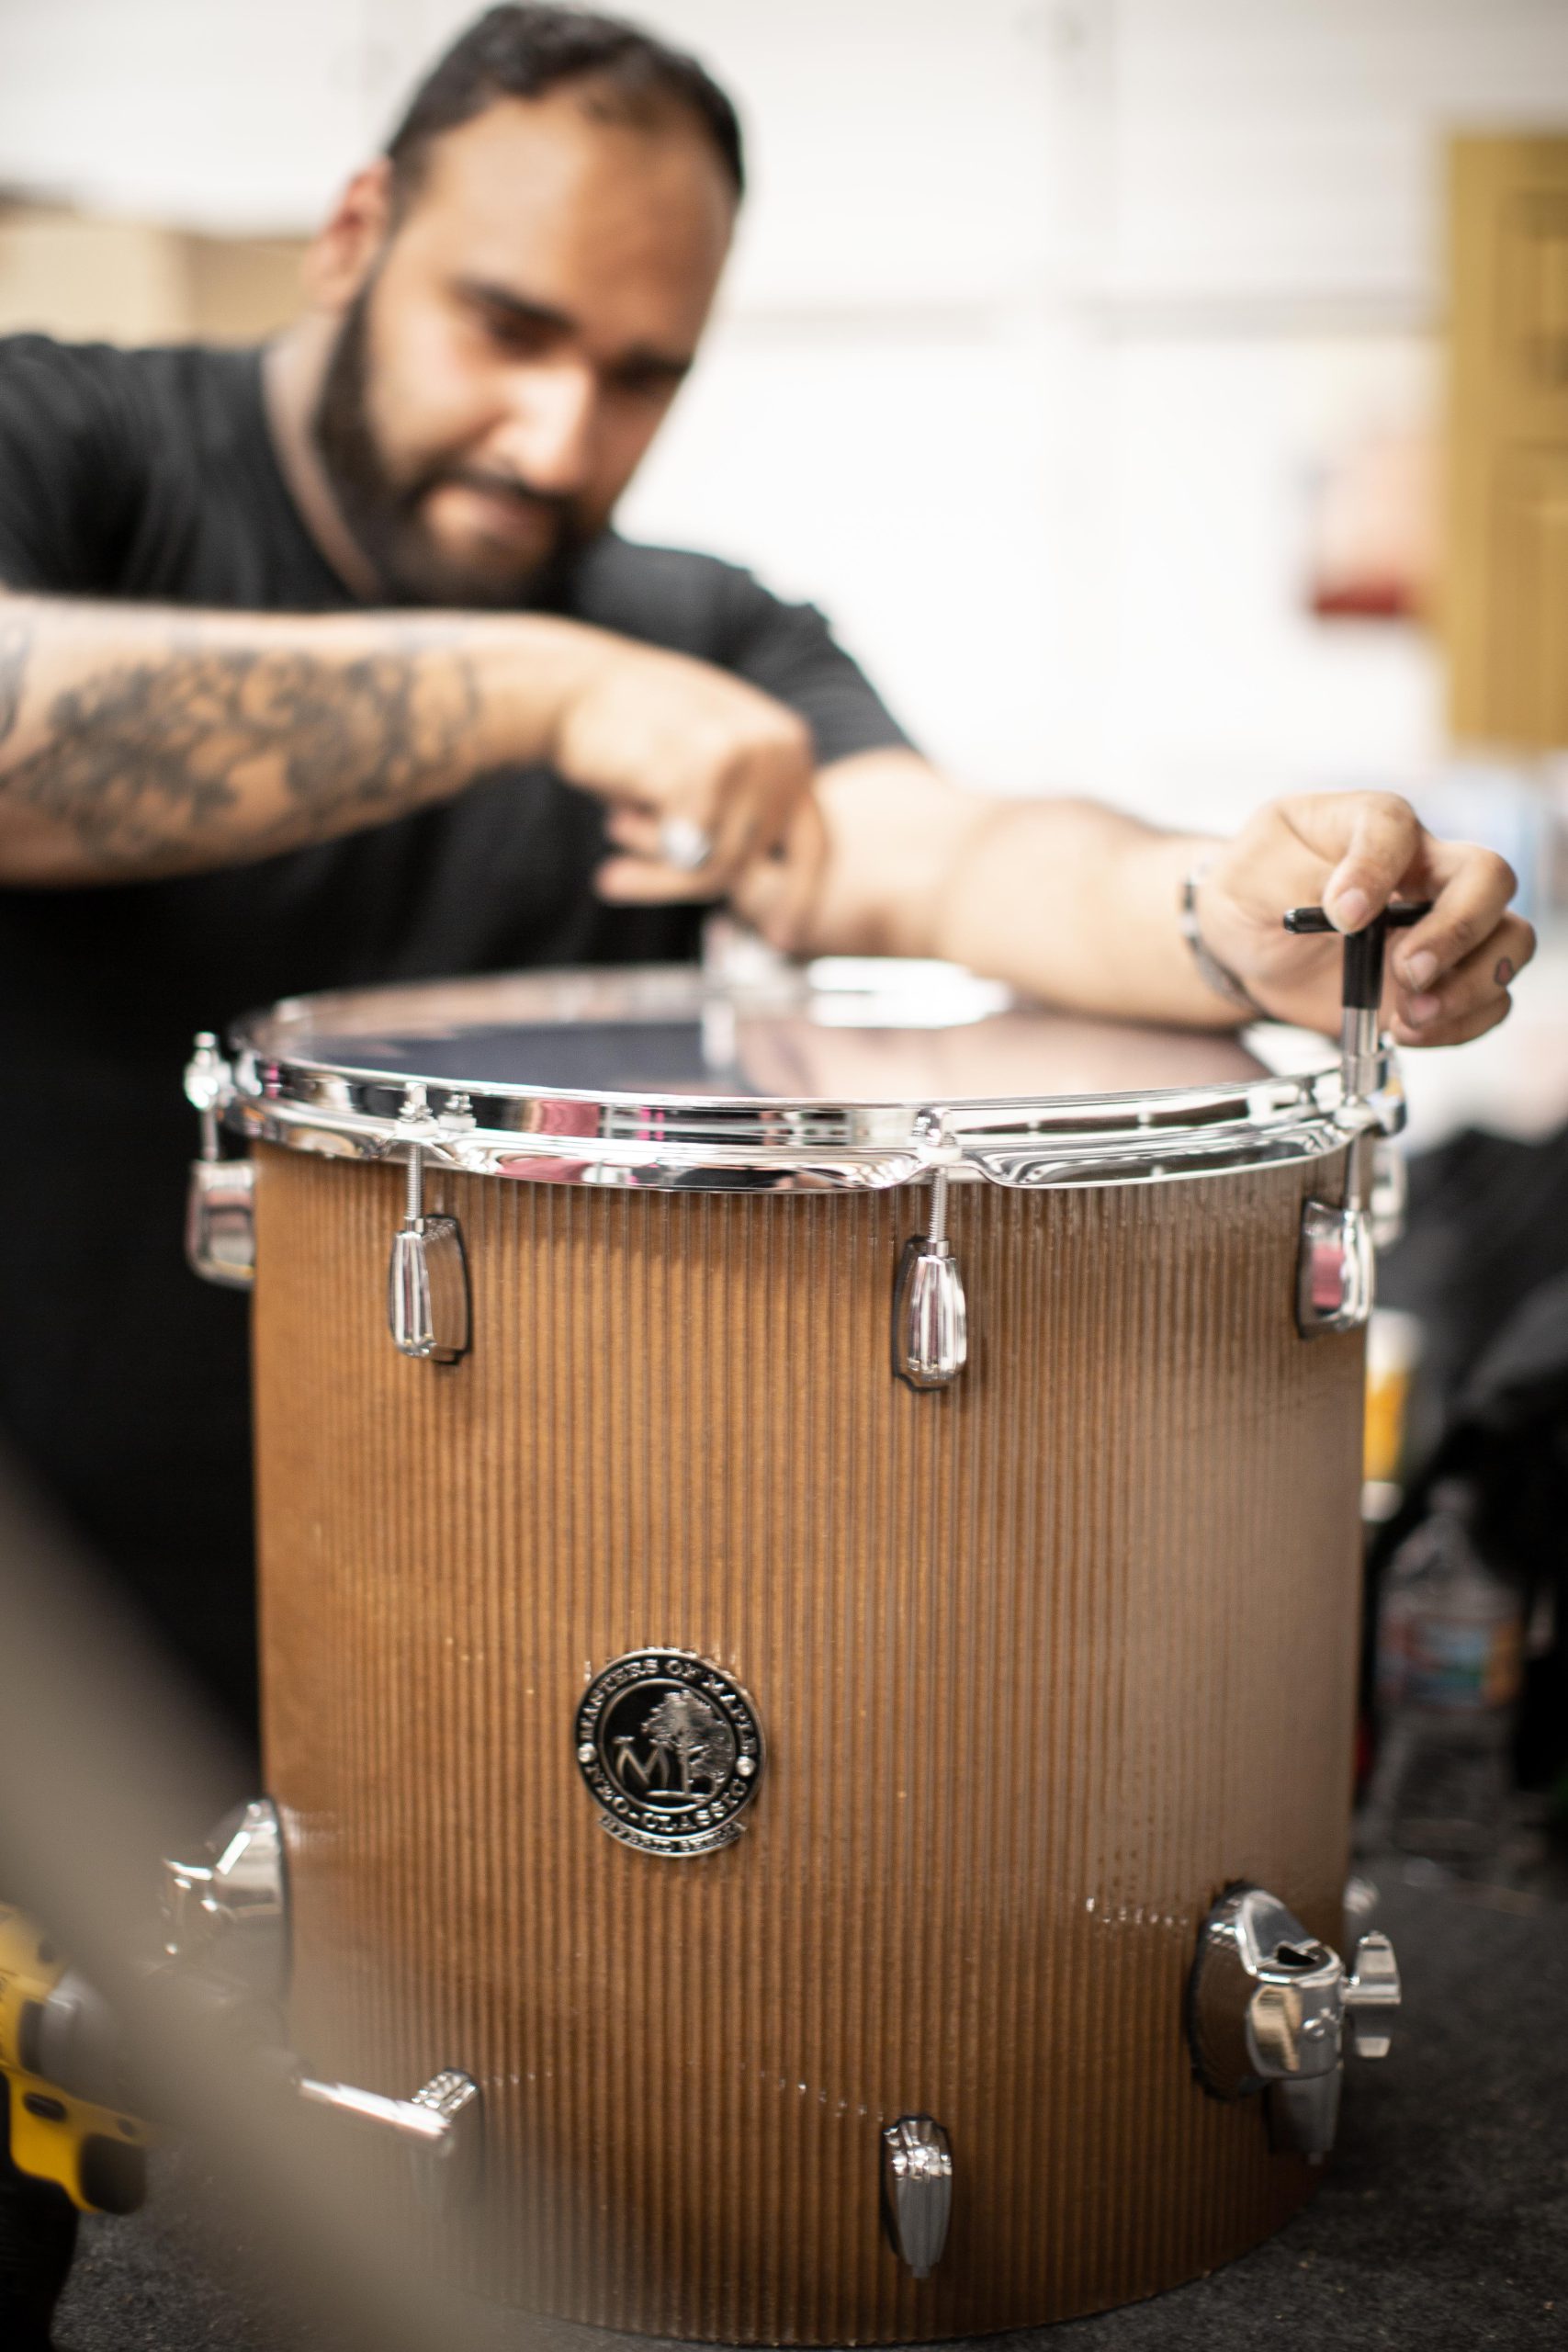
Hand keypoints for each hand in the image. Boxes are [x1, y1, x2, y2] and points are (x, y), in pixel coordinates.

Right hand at [550, 638, 815, 900]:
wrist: (566, 685)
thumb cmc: (625, 727)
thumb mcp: (705, 757)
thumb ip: (741, 805)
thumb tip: (753, 885)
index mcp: (790, 744)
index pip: (813, 841)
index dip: (799, 897)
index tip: (783, 941)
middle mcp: (784, 748)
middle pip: (752, 864)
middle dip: (684, 881)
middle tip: (617, 880)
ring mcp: (751, 757)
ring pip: (718, 869)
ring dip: (660, 871)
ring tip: (615, 827)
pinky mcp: (711, 772)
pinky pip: (689, 860)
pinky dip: (647, 856)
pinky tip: (616, 813)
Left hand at [1197, 792, 1533, 1043]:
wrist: (1245, 949)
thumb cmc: (1253, 891)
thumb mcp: (1250, 864)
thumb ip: (1293, 872)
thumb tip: (1353, 908)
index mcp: (1375, 827)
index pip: (1396, 826)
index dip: (1376, 870)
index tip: (1342, 915)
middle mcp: (1425, 872)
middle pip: (1490, 878)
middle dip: (1459, 931)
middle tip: (1406, 971)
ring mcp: (1441, 927)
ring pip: (1510, 941)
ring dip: (1471, 986)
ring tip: (1408, 1014)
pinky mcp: (1441, 981)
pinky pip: (1489, 1000)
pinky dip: (1459, 1024)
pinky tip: (1407, 1029)